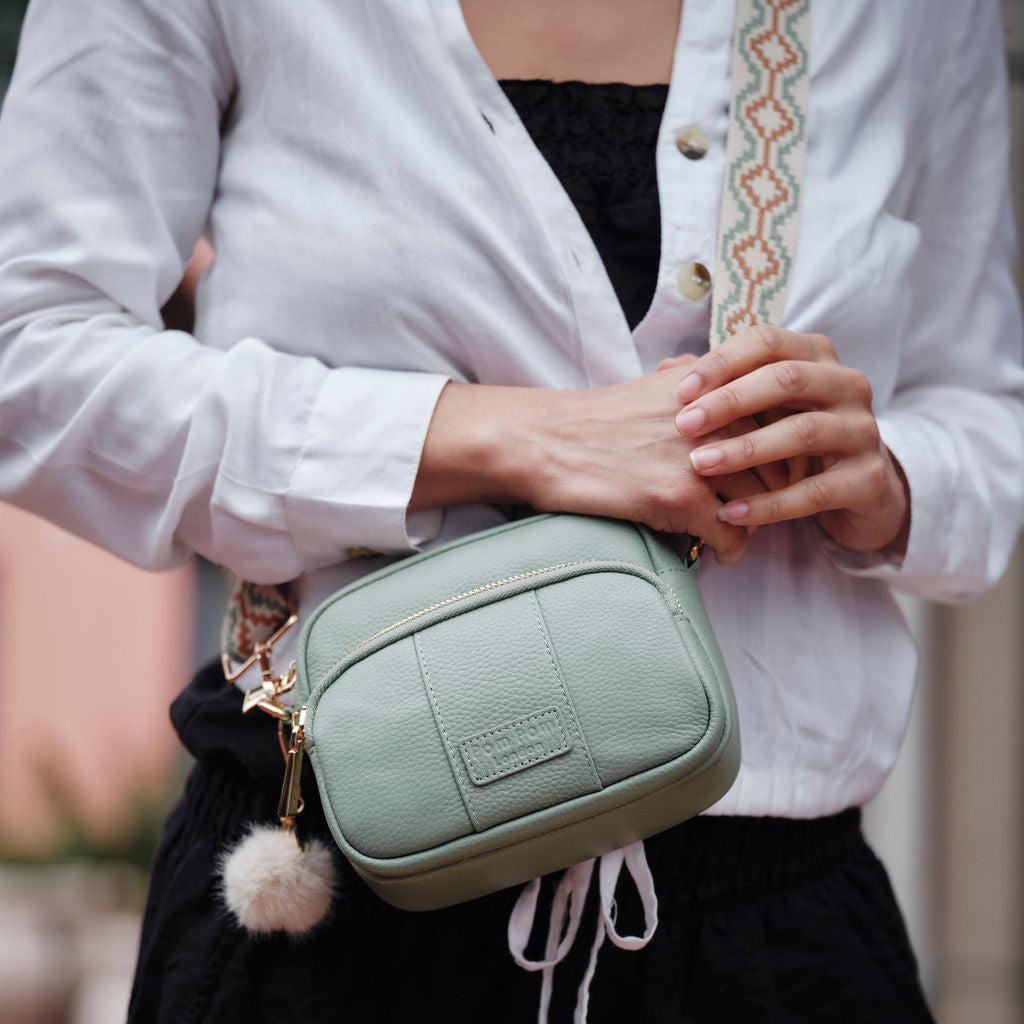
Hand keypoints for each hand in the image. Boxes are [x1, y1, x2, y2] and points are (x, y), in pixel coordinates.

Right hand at [515, 363, 775, 563]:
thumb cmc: (591, 419)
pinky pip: (732, 533)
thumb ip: (698, 390)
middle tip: (767, 508)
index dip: (789, 445)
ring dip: (757, 521)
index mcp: (711, 385)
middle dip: (780, 488)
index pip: (783, 414)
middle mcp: (714, 415)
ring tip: (741, 531)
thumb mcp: (654, 389)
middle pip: (782, 458)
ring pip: (763, 499)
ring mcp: (700, 456)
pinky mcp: (680, 496)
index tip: (782, 467)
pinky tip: (719, 553)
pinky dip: (730, 549)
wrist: (543, 441)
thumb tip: (724, 395)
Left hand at [671, 325, 909, 555]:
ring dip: (746, 449)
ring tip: (701, 465)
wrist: (861, 490)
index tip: (680, 392)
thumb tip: (665, 369)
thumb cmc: (796, 439)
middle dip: (730, 401)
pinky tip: (729, 512)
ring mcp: (862, 431)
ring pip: (802, 432)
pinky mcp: (867, 479)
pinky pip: (814, 492)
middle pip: (787, 379)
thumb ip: (721, 385)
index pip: (768, 342)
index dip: (722, 362)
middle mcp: (847, 385)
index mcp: (818, 357)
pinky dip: (769, 503)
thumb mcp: (764, 407)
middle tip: (684, 426)